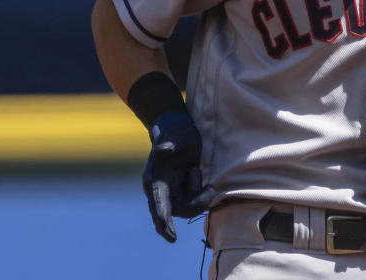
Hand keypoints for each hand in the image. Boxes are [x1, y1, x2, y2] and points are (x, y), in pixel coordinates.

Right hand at [143, 111, 215, 242]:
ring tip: (209, 182)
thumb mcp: (175, 135)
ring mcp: (170, 193)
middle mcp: (160, 190)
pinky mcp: (181, 193)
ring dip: (200, 199)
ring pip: (185, 209)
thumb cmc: (177, 132)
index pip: (158, 203)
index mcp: (154, 179)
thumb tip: (162, 150)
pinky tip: (205, 182)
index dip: (164, 219)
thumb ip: (168, 144)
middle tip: (211, 190)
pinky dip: (202, 196)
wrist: (181, 130)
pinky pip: (192, 204)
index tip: (171, 235)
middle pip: (173, 212)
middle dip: (193, 206)